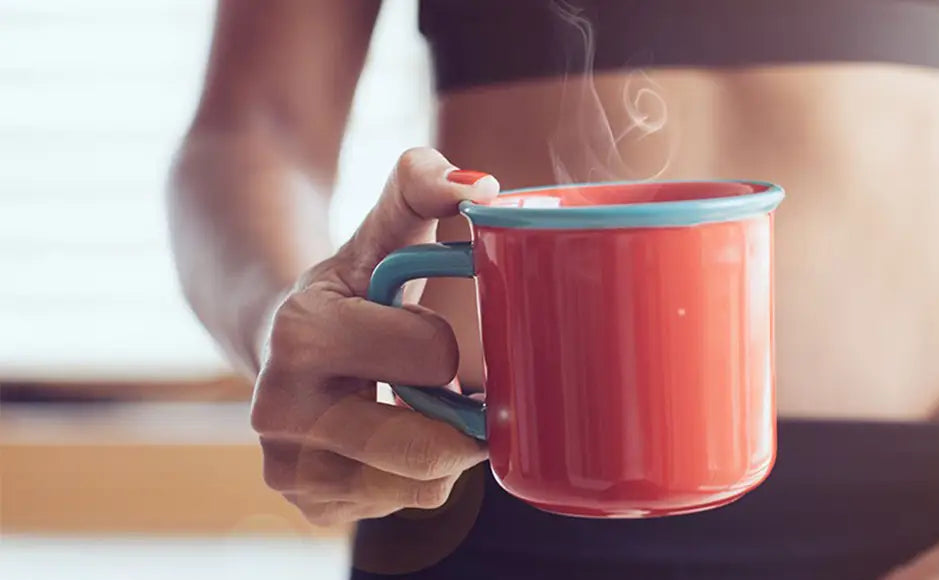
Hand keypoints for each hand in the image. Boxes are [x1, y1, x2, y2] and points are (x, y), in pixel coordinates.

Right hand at [250, 148, 498, 525]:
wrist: (280, 335)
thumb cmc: (353, 281)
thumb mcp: (381, 227)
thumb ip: (422, 186)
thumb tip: (481, 186)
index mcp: (302, 335)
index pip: (435, 357)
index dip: (448, 344)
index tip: (421, 329)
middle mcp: (281, 411)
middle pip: (429, 447)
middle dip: (455, 414)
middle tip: (447, 385)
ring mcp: (292, 469)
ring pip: (426, 484)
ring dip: (441, 446)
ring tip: (412, 405)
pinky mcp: (312, 506)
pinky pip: (407, 503)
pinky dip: (420, 472)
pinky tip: (394, 435)